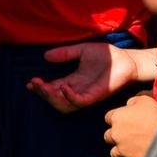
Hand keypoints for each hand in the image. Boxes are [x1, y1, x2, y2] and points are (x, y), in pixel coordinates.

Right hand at [26, 42, 144, 113]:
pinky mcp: (94, 96)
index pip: (53, 88)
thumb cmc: (107, 56)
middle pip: (55, 99)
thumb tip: (45, 56)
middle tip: (35, 84)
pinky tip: (64, 86)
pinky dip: (69, 97)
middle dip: (42, 93)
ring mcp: (85, 95)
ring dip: (52, 98)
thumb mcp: (81, 51)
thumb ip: (65, 54)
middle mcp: (77, 90)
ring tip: (45, 87)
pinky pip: (78, 102)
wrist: (127, 59)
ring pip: (64, 105)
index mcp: (73, 80)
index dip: (41, 87)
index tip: (30, 82)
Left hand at [105, 92, 156, 156]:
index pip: (108, 117)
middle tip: (126, 134)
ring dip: (120, 150)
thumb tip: (130, 104)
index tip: (123, 118)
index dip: (116, 118)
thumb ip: (133, 102)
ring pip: (114, 153)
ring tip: (130, 148)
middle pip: (108, 136)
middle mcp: (116, 134)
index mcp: (117, 117)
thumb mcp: (145, 99)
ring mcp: (123, 150)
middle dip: (115, 135)